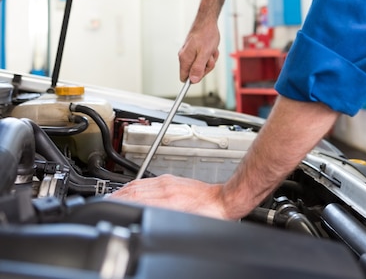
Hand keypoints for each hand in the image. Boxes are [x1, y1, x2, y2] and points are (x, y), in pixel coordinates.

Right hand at [109, 174, 227, 219]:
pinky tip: (130, 190)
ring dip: (122, 191)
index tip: (105, 206)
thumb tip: (149, 221)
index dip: (118, 202)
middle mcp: (165, 187)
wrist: (224, 201)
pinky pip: (147, 181)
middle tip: (101, 203)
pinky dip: (134, 186)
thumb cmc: (210, 215)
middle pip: (132, 190)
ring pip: (138, 184)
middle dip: (115, 197)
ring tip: (111, 198)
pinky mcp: (171, 181)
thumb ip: (164, 220)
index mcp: (167, 198)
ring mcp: (168, 182)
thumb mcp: (184, 223)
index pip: (135, 198)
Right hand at [178, 20, 219, 82]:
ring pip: (201, 65)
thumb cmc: (206, 34)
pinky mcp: (195, 50)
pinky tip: (211, 48)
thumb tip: (193, 80)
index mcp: (185, 58)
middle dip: (206, 67)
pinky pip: (203, 59)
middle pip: (195, 73)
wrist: (207, 21)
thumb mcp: (205, 53)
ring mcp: (190, 53)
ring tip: (211, 50)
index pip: (184, 78)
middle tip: (209, 57)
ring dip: (209, 60)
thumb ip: (198, 67)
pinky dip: (209, 55)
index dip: (194, 78)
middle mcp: (185, 57)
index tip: (203, 70)